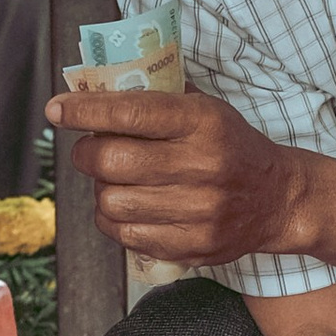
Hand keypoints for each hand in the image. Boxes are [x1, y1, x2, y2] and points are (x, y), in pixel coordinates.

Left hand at [47, 84, 305, 264]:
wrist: (278, 199)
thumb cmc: (231, 146)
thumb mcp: (205, 109)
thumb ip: (155, 100)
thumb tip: (92, 90)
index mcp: (202, 122)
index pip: (130, 113)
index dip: (85, 111)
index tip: (57, 110)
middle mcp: (201, 166)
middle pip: (111, 161)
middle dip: (86, 154)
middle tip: (90, 150)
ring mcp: (197, 211)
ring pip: (111, 202)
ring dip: (100, 189)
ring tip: (114, 181)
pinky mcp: (192, 245)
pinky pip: (125, 235)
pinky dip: (113, 220)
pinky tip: (127, 207)